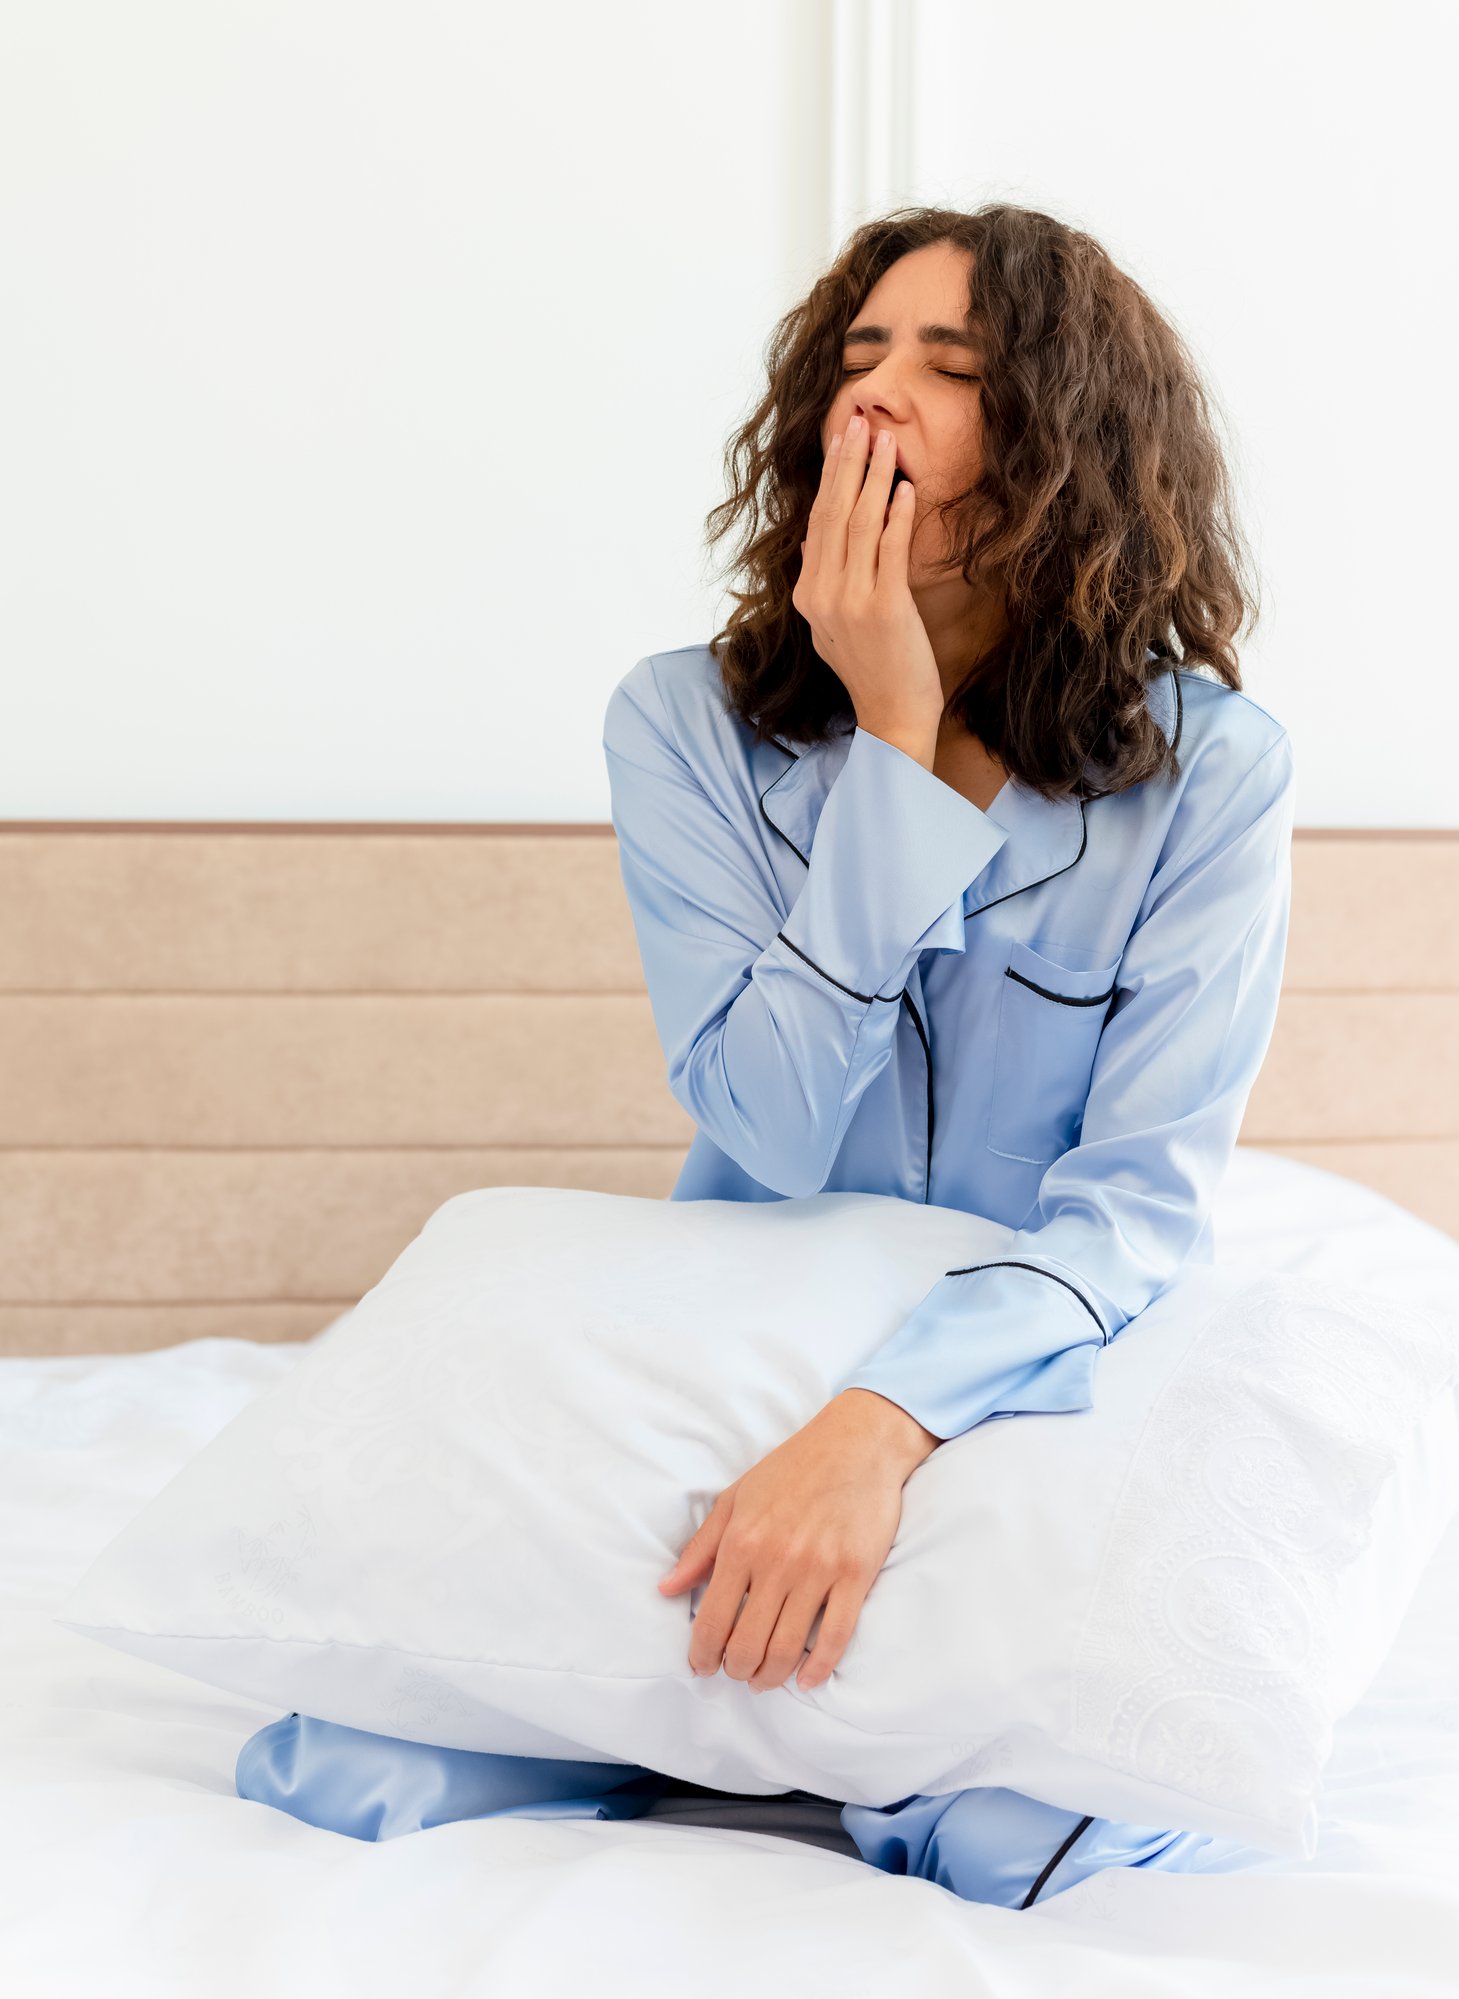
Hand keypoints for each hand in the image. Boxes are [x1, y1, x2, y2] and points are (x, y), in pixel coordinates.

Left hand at [656, 1394, 931, 1693]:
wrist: (856, 1443)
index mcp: (742, 1542)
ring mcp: (819, 1570)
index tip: (702, 1667)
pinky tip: (807, 1678)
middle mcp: (777, 1561)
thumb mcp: (735, 1498)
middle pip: (748, 1643)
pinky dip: (819, 1667)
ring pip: (788, 1648)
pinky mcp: (856, 1574)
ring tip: (764, 1679)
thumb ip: (700, 1548)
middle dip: (736, 1670)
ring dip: (771, 1676)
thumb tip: (666, 1588)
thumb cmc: (792, 1468)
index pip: (711, 1618)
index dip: (702, 1654)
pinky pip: (835, 1636)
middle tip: (736, 1673)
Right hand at [792, 414, 944, 740]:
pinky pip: (889, 549)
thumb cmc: (873, 670)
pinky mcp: (884, 607)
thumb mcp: (835, 626)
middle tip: (858, 422)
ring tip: (886, 441)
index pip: (817, 524)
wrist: (892, 717)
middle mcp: (821, 594)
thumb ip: (828, 583)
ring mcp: (850, 601)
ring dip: (874, 477)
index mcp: (808, 595)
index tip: (841, 442)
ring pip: (860, 525)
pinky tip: (904, 488)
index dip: (830, 479)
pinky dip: (896, 516)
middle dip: (847, 464)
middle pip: (833, 515)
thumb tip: (823, 539)